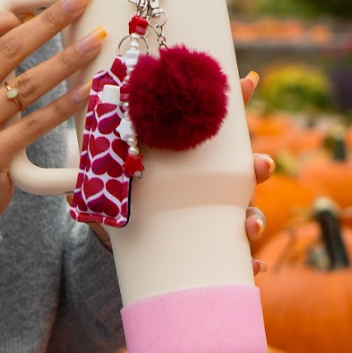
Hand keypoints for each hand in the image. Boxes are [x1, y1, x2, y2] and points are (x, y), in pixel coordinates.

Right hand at [0, 0, 102, 221]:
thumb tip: (23, 23)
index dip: (4, 13)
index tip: (37, 7)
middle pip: (7, 50)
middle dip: (49, 21)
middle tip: (81, 0)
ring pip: (28, 85)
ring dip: (67, 59)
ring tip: (96, 41)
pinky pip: (37, 123)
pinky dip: (66, 104)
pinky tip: (89, 88)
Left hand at [89, 71, 273, 275]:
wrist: (113, 235)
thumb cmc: (116, 187)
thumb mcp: (110, 163)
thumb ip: (104, 143)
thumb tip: (90, 110)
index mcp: (193, 155)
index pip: (219, 123)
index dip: (238, 99)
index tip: (247, 82)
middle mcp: (209, 183)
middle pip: (245, 171)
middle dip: (259, 167)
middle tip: (261, 166)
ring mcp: (213, 215)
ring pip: (247, 214)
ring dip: (255, 219)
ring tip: (250, 226)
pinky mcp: (208, 247)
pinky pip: (236, 259)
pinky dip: (249, 266)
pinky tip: (254, 270)